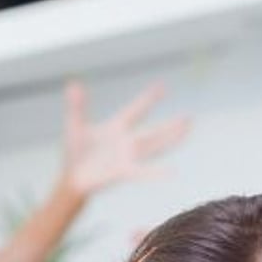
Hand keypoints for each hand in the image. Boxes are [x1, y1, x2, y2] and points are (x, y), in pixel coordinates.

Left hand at [61, 82, 189, 195]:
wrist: (72, 177)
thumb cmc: (75, 152)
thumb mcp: (76, 126)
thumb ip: (77, 106)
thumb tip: (73, 84)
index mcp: (116, 127)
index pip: (136, 110)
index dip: (148, 98)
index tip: (162, 86)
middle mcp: (126, 141)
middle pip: (153, 131)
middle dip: (170, 125)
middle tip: (189, 117)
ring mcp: (127, 157)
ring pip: (153, 147)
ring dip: (170, 140)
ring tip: (186, 132)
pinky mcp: (123, 171)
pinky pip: (142, 172)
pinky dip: (156, 173)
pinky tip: (172, 172)